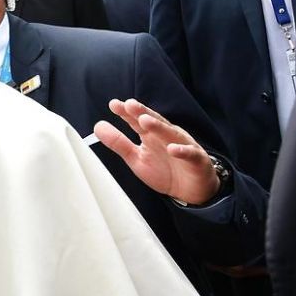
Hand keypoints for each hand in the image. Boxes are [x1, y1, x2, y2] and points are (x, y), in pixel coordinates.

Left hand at [94, 98, 219, 204]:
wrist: (190, 191)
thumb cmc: (164, 171)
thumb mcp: (136, 158)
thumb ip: (118, 142)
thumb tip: (98, 126)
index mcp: (152, 136)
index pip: (138, 121)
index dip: (127, 113)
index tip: (114, 104)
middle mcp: (167, 137)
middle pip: (155, 122)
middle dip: (143, 113)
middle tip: (130, 104)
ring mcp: (183, 146)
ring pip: (171, 135)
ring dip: (159, 127)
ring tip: (145, 120)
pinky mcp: (196, 160)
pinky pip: (189, 154)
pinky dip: (182, 151)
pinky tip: (172, 149)